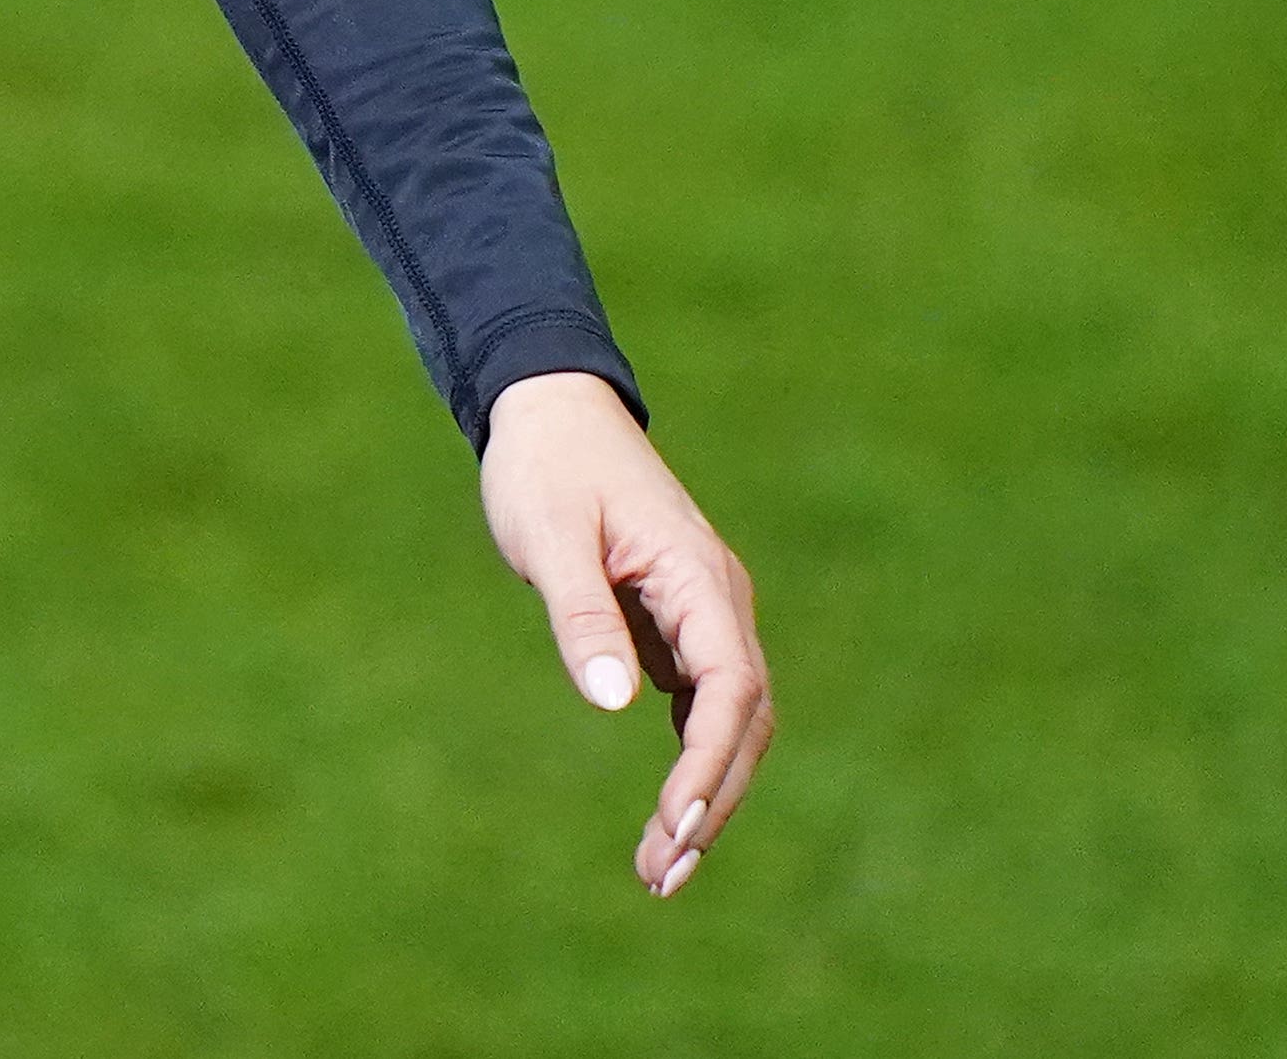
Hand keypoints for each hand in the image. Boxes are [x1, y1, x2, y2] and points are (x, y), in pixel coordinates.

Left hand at [479, 371, 773, 897]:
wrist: (548, 411)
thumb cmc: (544, 468)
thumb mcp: (550, 536)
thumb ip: (582, 614)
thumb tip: (615, 701)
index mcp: (698, 575)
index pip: (731, 685)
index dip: (711, 761)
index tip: (679, 822)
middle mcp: (717, 598)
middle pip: (742, 718)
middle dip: (711, 800)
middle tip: (663, 876)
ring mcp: (703, 613)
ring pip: (728, 721)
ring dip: (705, 794)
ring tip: (662, 870)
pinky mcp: (678, 625)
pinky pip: (702, 706)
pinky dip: (690, 762)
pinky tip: (669, 819)